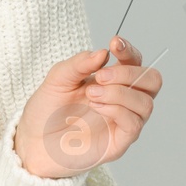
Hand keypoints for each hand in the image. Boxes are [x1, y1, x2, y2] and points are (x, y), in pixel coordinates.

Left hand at [13, 35, 160, 177]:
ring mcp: (123, 121)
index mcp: (112, 81)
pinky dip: (116, 110)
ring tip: (91, 94)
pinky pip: (134, 124)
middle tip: (100, 76)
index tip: (114, 43)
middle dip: (129, 73)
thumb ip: (80, 63)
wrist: (34, 141)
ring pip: (146, 103)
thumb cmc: (48, 110)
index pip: (135, 62)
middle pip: (152, 80)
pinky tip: (96, 107)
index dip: (130, 50)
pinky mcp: (119, 142)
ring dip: (120, 93)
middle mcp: (123, 100)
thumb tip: (103, 52)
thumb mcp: (58, 78)